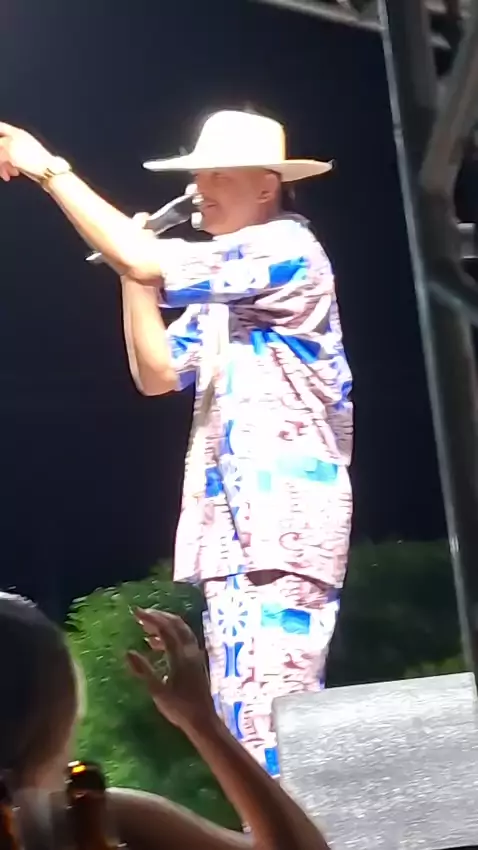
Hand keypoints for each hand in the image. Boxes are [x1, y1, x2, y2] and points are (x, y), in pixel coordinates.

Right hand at [0, 122, 52, 182]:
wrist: (48, 171)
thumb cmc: (31, 158)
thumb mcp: (8, 150)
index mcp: (14, 132)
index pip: (0, 128)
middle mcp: (18, 139)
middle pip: (1, 144)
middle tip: (0, 165)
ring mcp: (22, 151)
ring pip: (5, 156)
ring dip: (3, 165)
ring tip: (7, 173)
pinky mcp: (25, 161)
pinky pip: (12, 163)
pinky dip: (9, 168)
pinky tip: (13, 173)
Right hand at [127, 609, 216, 732]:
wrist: (202, 720)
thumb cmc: (179, 708)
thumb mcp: (157, 691)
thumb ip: (143, 670)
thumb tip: (128, 652)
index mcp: (180, 656)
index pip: (165, 629)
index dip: (150, 618)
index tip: (136, 612)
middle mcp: (190, 651)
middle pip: (176, 624)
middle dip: (159, 616)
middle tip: (141, 615)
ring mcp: (195, 655)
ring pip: (181, 630)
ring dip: (165, 625)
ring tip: (146, 628)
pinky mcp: (196, 661)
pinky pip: (183, 639)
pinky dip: (170, 636)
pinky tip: (156, 645)